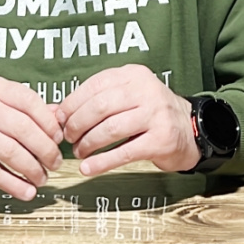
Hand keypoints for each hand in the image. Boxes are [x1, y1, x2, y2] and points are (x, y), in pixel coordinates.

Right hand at [0, 76, 62, 200]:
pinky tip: (27, 190)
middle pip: (23, 128)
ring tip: (42, 177)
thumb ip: (27, 108)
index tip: (58, 138)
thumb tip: (59, 117)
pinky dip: (14, 184)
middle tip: (55, 162)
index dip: (48, 122)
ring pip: (10, 151)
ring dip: (32, 168)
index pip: (29, 101)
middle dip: (45, 149)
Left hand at [58, 64, 200, 175]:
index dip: (73, 103)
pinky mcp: (161, 140)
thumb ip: (92, 101)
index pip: (95, 85)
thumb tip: (54, 112)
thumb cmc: (150, 113)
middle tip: (68, 137)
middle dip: (78, 124)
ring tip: (79, 152)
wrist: (189, 129)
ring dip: (88, 143)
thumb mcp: (125, 99)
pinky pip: (125, 152)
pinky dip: (102, 162)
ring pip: (111, 129)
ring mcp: (156, 115)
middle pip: (100, 106)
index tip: (61, 119)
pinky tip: (88, 168)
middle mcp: (146, 90)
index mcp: (134, 75)